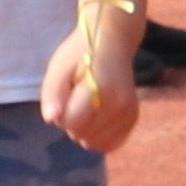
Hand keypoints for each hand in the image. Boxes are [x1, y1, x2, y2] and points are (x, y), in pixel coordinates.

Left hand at [44, 18, 141, 155]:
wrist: (113, 41)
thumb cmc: (81, 53)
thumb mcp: (59, 66)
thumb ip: (53, 93)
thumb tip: (52, 119)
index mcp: (102, 90)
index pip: (72, 123)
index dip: (62, 112)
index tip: (68, 93)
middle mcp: (121, 106)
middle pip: (82, 135)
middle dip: (73, 121)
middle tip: (77, 97)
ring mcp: (130, 114)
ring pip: (94, 143)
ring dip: (84, 130)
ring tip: (88, 106)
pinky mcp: (133, 120)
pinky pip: (110, 144)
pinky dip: (98, 136)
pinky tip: (97, 118)